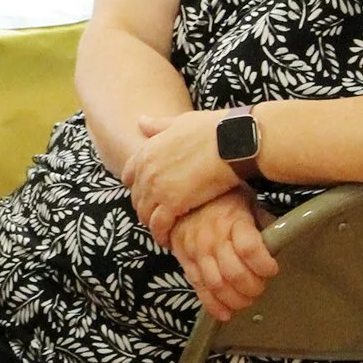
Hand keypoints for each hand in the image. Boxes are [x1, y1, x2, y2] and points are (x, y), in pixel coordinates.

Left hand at [121, 109, 243, 246]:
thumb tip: (140, 121)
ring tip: (165, 232)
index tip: (149, 195)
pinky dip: (162, 235)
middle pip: (137, 197)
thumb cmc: (213, 129)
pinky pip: (159, 225)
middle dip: (146, 208)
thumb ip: (158, 126)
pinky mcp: (172, 204)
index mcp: (147, 150)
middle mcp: (146, 170)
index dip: (138, 186)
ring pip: (145, 214)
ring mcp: (157, 187)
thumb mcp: (180, 122)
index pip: (129, 174)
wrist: (233, 142)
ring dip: (153, 224)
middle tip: (159, 218)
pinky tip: (171, 241)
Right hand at [166, 190, 277, 321]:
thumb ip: (264, 224)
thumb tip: (282, 242)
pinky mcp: (185, 262)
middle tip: (260, 288)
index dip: (264, 264)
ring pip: (216, 284)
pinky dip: (213, 305)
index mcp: (233, 220)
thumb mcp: (248, 203)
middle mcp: (212, 237)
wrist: (182, 194)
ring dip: (235, 300)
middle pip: (233, 272)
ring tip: (247, 301)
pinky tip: (226, 314)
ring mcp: (196, 251)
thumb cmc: (223, 199)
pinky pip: (199, 288)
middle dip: (252, 287)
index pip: (249, 248)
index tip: (273, 269)